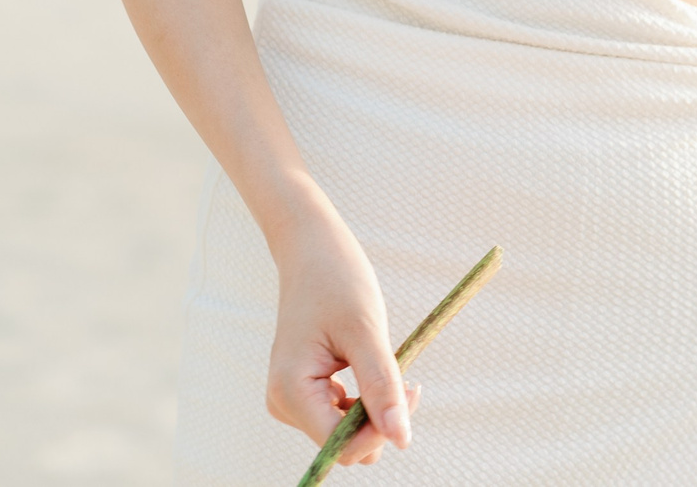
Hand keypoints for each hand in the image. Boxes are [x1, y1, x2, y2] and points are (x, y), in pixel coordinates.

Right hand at [268, 205, 410, 466]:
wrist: (311, 250)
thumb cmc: (337, 281)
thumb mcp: (366, 332)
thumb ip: (382, 387)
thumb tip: (402, 441)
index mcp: (290, 392)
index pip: (341, 446)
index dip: (381, 431)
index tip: (413, 390)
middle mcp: (284, 404)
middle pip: (344, 444)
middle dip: (380, 419)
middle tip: (408, 377)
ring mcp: (291, 401)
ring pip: (346, 434)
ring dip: (375, 409)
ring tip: (388, 365)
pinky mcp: (304, 394)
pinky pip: (341, 417)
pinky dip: (365, 401)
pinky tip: (371, 367)